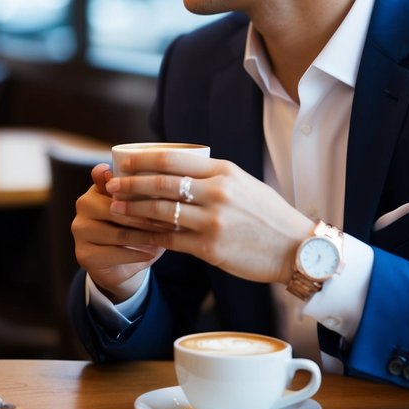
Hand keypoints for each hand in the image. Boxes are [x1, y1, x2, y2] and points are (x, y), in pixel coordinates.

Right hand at [72, 163, 164, 302]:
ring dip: (145, 237)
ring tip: (165, 237)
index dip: (131, 184)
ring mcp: (80, 230)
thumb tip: (165, 183)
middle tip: (171, 220)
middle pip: (118, 208)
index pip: (109, 179)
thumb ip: (143, 193)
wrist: (119, 264)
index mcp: (96, 187)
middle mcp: (83, 205)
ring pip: (118, 233)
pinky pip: (114, 253)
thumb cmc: (133, 229)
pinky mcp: (84, 254)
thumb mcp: (139, 209)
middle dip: (147, 216)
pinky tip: (152, 253)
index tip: (157, 191)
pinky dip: (137, 254)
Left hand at [103, 150, 312, 284]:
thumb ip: (211, 176)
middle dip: (130, 184)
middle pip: (161, 183)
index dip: (141, 160)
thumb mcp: (243, 183)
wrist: (297, 250)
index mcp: (224, 171)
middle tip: (110, 185)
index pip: (172, 158)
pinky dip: (149, 236)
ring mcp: (213, 221)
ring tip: (116, 208)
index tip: (122, 161)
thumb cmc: (268, 215)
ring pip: (160, 212)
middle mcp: (217, 192)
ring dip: (133, 210)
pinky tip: (136, 234)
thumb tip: (174, 170)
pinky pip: (171, 240)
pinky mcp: (211, 249)